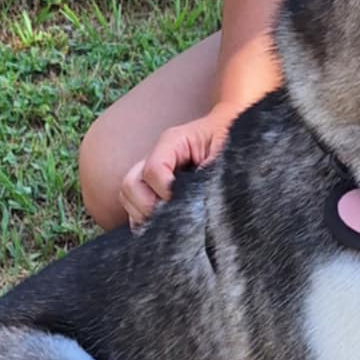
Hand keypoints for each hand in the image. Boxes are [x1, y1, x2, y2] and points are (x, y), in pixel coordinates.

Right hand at [119, 109, 232, 228]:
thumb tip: (198, 203)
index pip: (153, 170)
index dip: (165, 192)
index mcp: (172, 142)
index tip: (186, 205)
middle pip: (130, 184)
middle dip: (148, 207)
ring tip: (167, 224)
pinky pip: (134, 205)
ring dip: (143, 215)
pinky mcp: (151, 186)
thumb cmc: (229, 141)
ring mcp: (149, 172)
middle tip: (172, 219)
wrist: (232, 134)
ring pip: (127, 196)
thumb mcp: (225, 153)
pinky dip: (143, 219)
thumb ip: (210, 174)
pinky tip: (162, 226)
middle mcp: (155, 156)